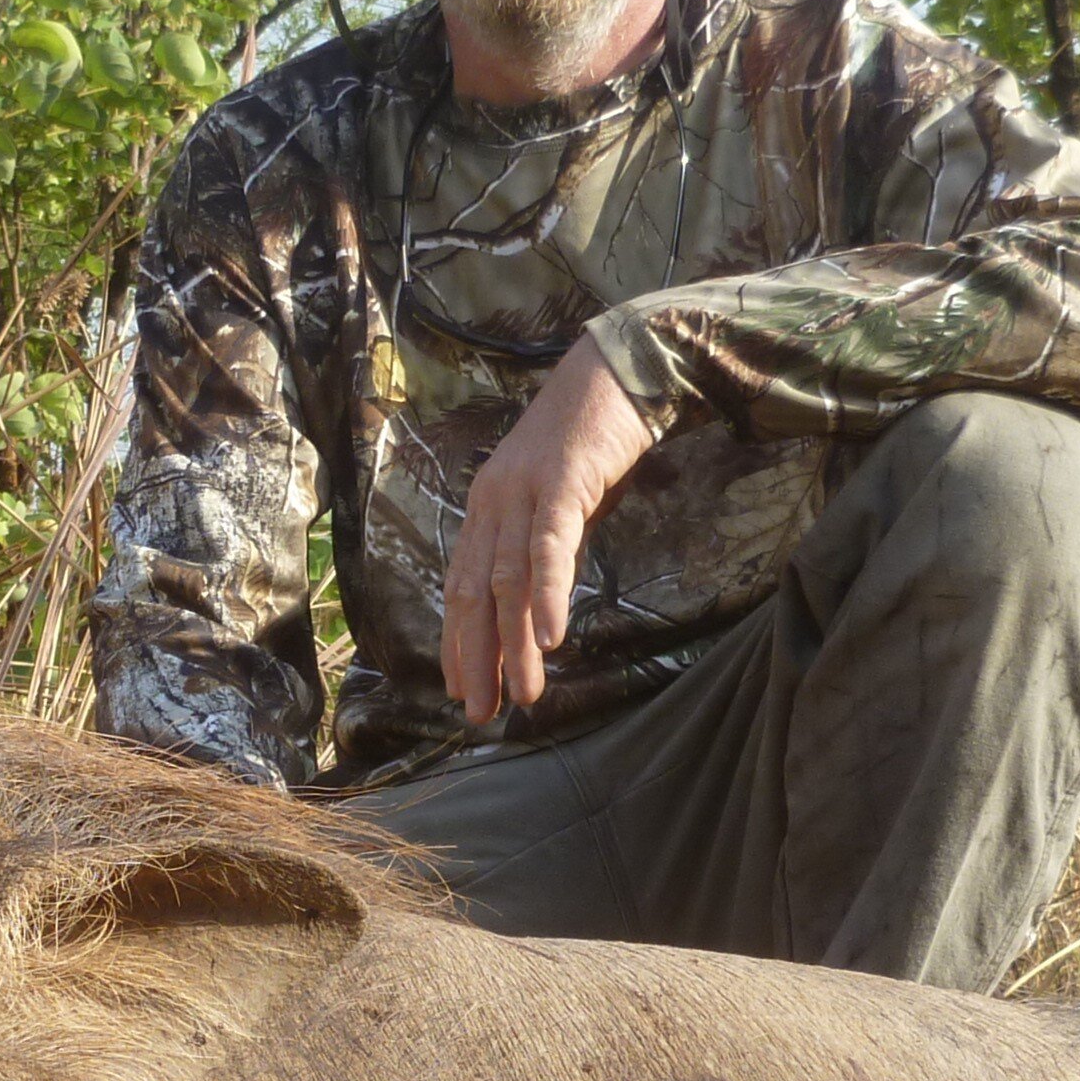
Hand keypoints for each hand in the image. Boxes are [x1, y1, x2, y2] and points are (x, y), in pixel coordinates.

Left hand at [442, 337, 660, 728]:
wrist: (621, 369)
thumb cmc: (595, 438)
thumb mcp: (559, 499)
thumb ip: (543, 543)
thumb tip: (540, 600)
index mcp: (488, 506)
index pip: (460, 586)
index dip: (458, 640)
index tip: (461, 688)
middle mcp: (493, 501)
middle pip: (474, 593)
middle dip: (476, 658)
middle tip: (480, 712)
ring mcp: (522, 491)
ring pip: (509, 582)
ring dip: (513, 645)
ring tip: (522, 695)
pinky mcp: (560, 482)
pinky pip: (549, 548)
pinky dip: (548, 596)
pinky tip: (552, 640)